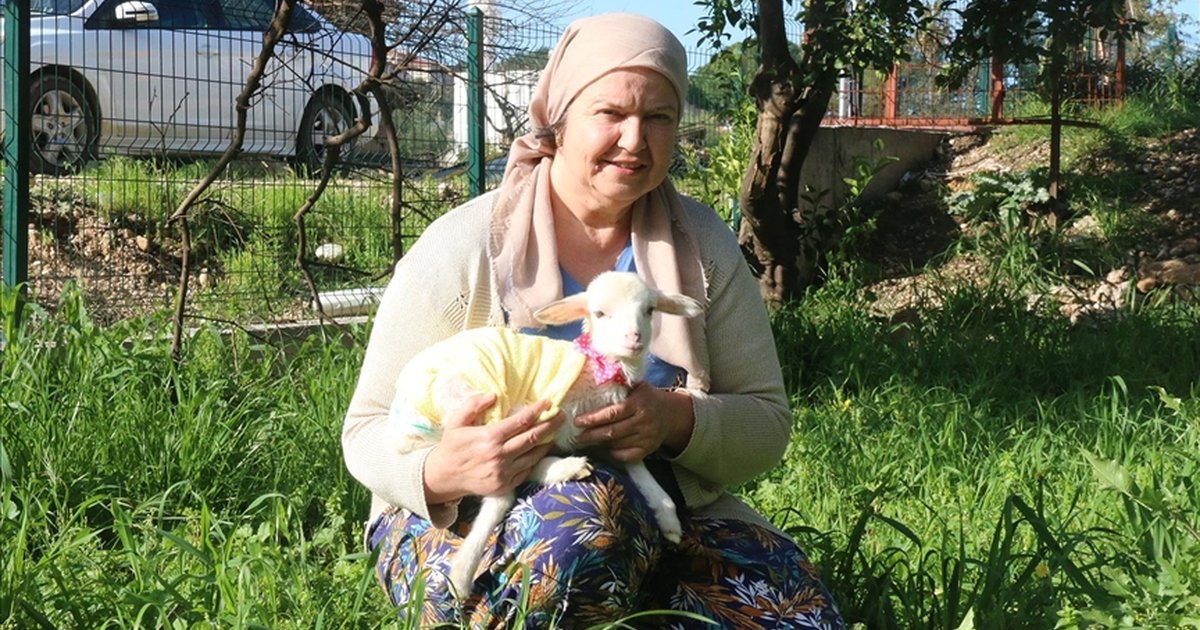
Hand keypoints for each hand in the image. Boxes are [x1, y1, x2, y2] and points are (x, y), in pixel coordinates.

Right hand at [423, 394, 563, 502]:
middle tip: (561, 416)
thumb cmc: (452, 446)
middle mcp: (498, 456)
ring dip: (545, 442)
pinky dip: (535, 459)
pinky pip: (526, 470)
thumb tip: (493, 395)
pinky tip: (539, 449)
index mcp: (488, 438)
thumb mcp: (456, 421)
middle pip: (532, 437)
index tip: (548, 402)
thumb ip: (473, 405)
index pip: (520, 421)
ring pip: (532, 455)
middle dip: (550, 425)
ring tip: (554, 431)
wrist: (444, 477)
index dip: (537, 410)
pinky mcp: (504, 486)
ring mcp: (503, 473)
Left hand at [574, 383, 693, 461]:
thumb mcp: (637, 386)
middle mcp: (644, 422)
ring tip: (586, 440)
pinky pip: (627, 456)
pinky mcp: (648, 450)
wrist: (671, 414)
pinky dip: (613, 453)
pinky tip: (604, 448)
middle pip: (613, 431)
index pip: (613, 413)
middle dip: (592, 435)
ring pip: (618, 444)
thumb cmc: (647, 397)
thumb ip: (619, 384)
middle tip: (577, 436)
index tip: (578, 421)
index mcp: (639, 403)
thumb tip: (595, 379)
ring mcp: (647, 438)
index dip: (594, 418)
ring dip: (600, 444)